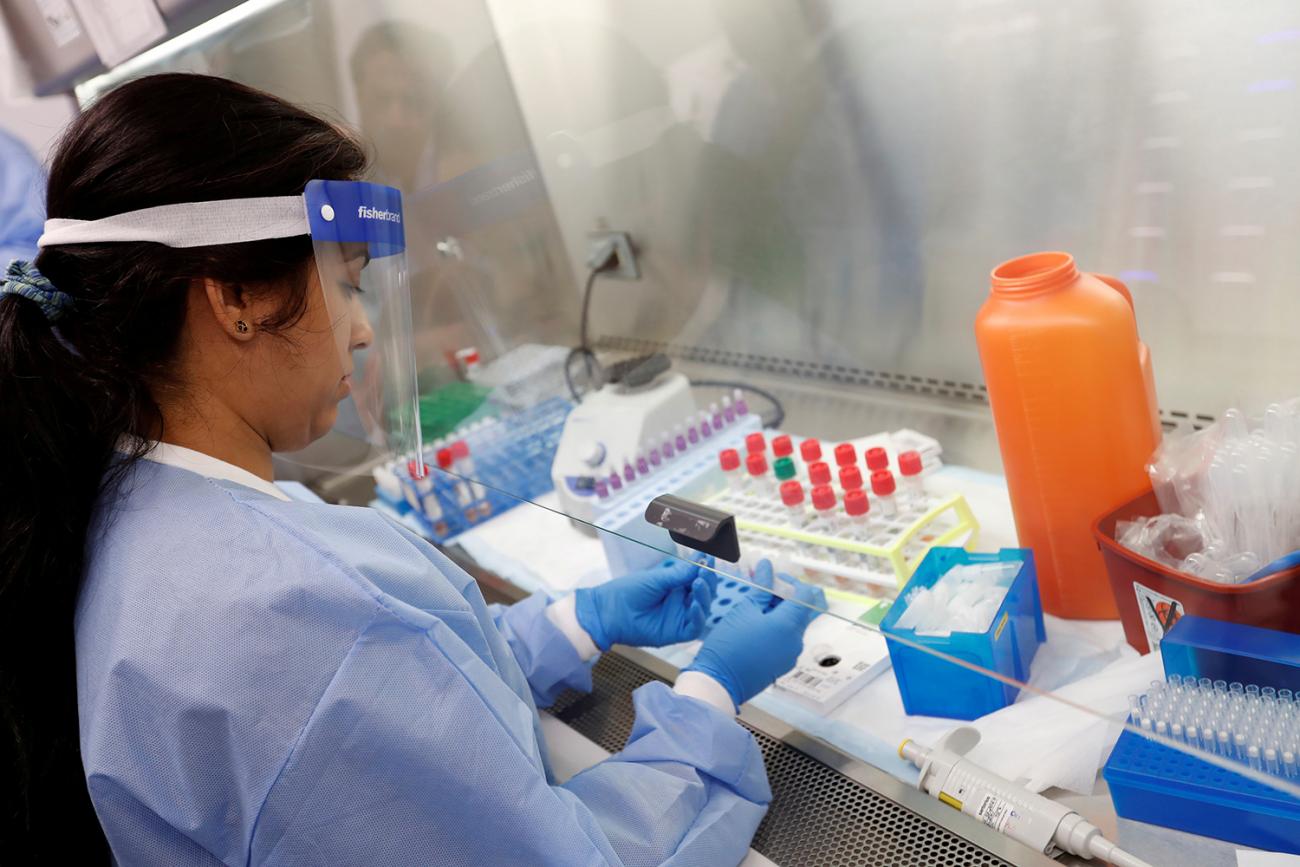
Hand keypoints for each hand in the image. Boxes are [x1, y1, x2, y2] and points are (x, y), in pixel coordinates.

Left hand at [575, 554, 717, 650]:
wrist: (610, 611)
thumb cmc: (628, 592)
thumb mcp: (657, 579)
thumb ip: (680, 573)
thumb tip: (701, 559)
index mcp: (676, 586)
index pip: (698, 577)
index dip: (705, 569)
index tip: (710, 558)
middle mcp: (681, 601)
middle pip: (704, 593)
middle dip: (708, 581)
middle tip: (705, 571)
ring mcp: (680, 617)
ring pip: (703, 609)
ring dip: (704, 596)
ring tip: (699, 583)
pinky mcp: (676, 633)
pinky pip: (694, 627)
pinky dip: (698, 617)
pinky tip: (695, 605)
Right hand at [683, 560, 824, 708]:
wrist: (719, 682)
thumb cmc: (729, 645)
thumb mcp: (744, 609)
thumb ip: (762, 588)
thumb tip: (767, 568)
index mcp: (790, 625)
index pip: (805, 594)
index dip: (791, 581)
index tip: (773, 578)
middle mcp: (796, 641)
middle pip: (801, 610)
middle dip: (784, 595)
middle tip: (763, 588)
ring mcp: (790, 655)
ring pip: (792, 625)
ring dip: (778, 611)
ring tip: (754, 605)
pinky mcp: (782, 664)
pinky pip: (785, 640)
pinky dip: (775, 627)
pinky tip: (755, 624)